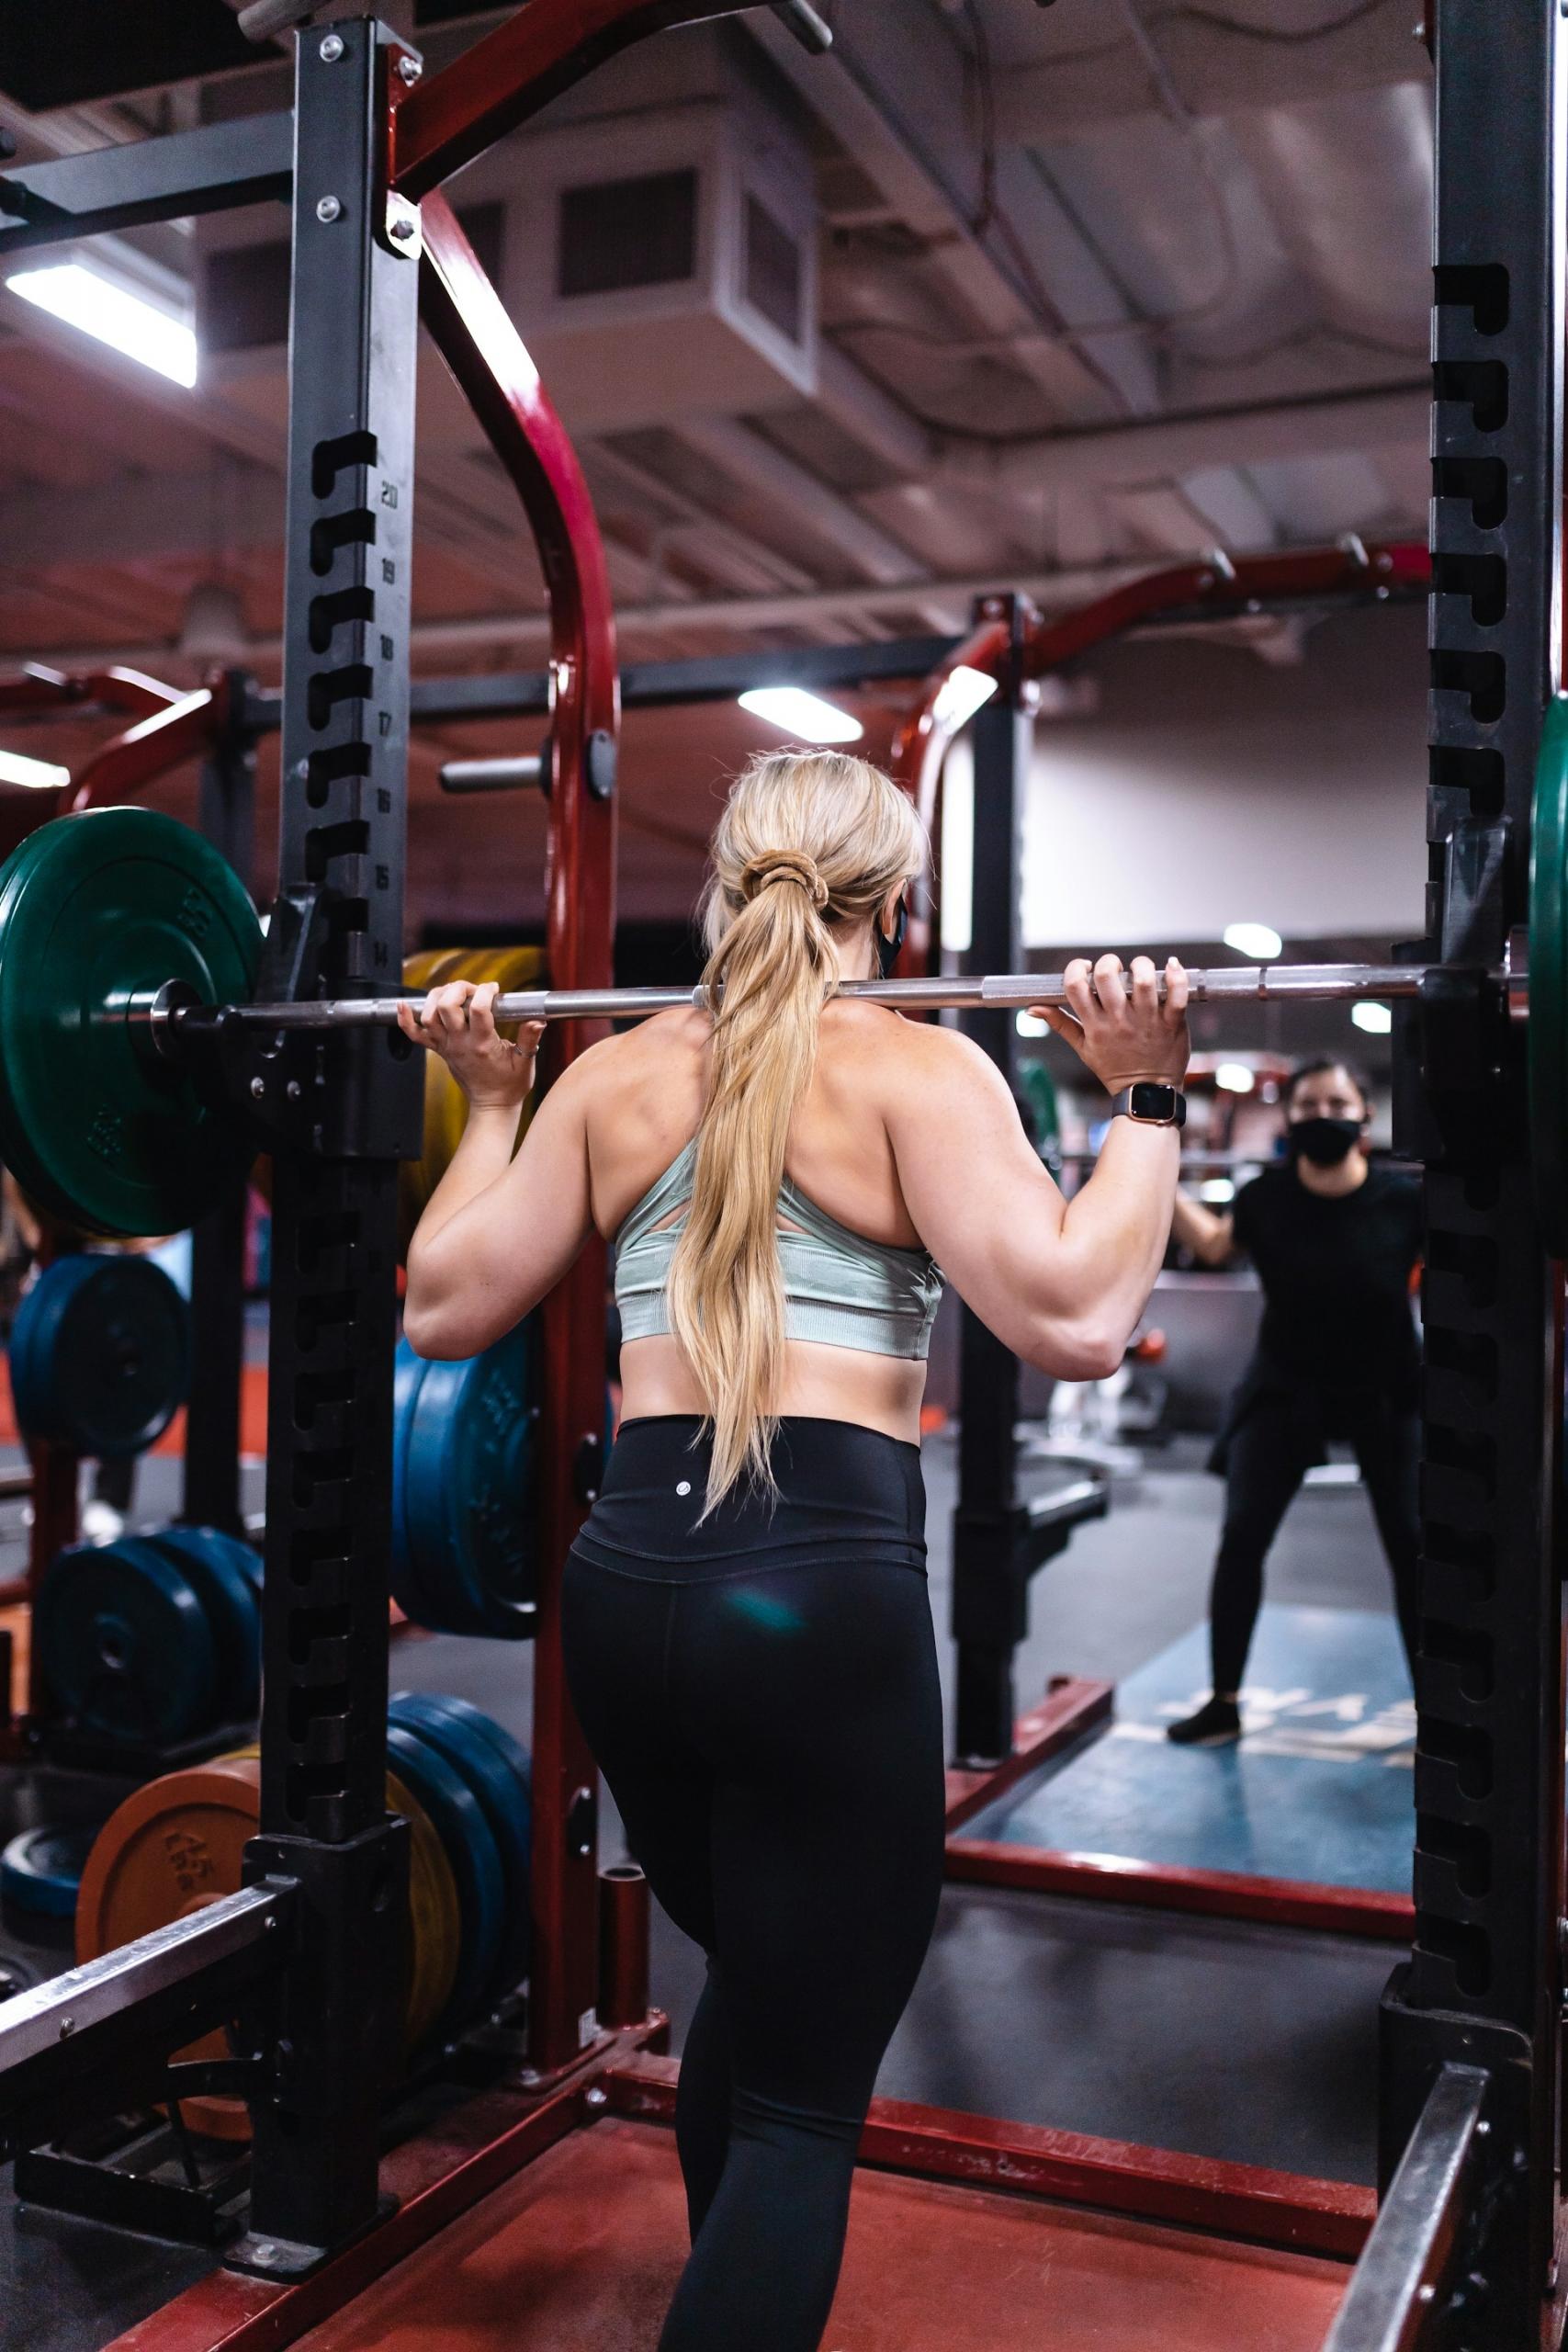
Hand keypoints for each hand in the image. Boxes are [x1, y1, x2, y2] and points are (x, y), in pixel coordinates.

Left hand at [394, 979, 541, 1110]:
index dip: (485, 992)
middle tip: (472, 990)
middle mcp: (460, 1044)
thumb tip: (538, 1019)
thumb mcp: (526, 1063)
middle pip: (446, 1007)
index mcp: (483, 1044)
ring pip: (428, 1016)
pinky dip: (405, 1019)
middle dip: (458, 988)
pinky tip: (404, 1005)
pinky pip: (415, 1035)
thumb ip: (530, 1039)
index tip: (495, 990)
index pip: (478, 1009)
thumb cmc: (510, 1086)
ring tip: (452, 993)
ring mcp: (447, 1047)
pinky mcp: (439, 1050)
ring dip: (436, 997)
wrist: (491, 1106)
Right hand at [1031, 954, 1189, 1094]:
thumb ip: (1059, 1024)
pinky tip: (1171, 965)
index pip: (1075, 986)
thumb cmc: (1114, 1069)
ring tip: (1141, 970)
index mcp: (1094, 1025)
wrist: (1147, 1094)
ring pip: (1143, 980)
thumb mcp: (1082, 1048)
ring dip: (1141, 966)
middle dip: (1109, 963)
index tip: (1086, 968)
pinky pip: (1177, 994)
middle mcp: (1119, 1020)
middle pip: (1107, 976)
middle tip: (1116, 969)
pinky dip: (1176, 974)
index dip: (1077, 969)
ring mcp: (1147, 1021)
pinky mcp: (1172, 1023)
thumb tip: (1033, 1008)